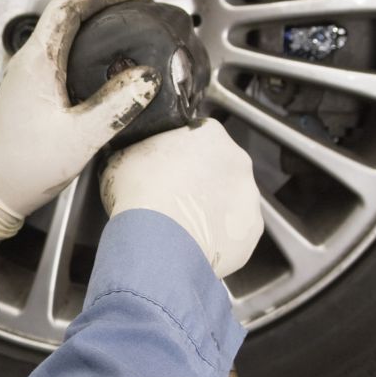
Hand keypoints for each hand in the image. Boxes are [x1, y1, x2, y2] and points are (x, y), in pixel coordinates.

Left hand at [0, 0, 161, 239]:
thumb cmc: (26, 167)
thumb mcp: (81, 138)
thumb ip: (117, 105)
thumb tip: (147, 77)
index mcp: (37, 63)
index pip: (70, 7)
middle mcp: (28, 60)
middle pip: (65, 8)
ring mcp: (28, 72)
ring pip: (61, 26)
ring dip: (93, 12)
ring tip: (127, 12)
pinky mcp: (31, 86)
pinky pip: (60, 46)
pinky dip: (86, 34)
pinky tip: (105, 48)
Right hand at [99, 121, 262, 276]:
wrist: (157, 242)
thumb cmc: (140, 195)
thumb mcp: (124, 157)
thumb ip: (141, 150)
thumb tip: (136, 155)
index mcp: (210, 134)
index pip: (198, 135)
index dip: (180, 153)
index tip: (166, 167)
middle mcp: (237, 161)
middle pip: (218, 167)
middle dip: (199, 180)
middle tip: (172, 198)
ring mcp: (248, 197)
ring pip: (229, 200)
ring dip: (211, 208)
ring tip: (181, 225)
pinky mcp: (251, 231)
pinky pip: (234, 231)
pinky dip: (218, 237)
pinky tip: (194, 242)